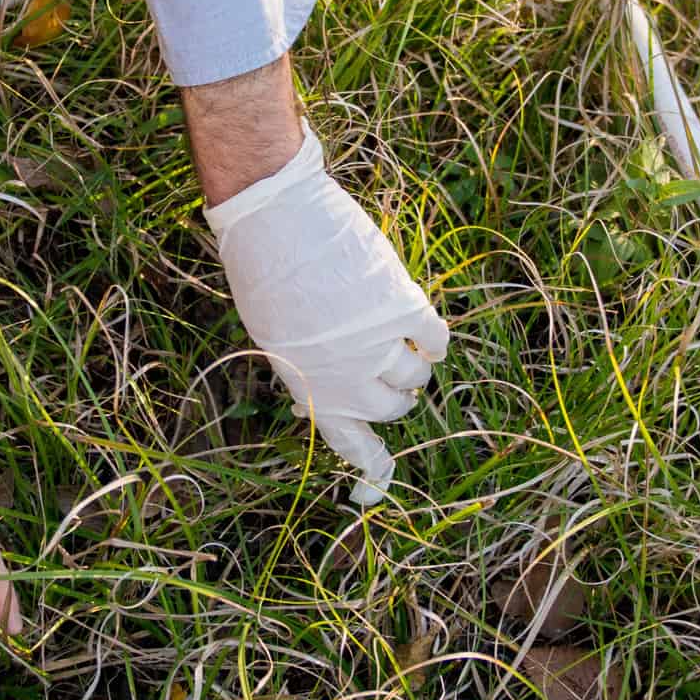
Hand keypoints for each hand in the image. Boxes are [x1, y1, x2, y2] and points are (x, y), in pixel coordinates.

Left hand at [204, 131, 450, 504]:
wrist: (275, 218)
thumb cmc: (263, 273)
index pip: (349, 444)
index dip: (371, 468)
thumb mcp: (277, 337)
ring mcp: (378, 345)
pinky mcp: (404, 308)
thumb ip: (311, 368)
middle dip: (394, 394)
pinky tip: (426, 331)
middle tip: (390, 373)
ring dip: (415, 365)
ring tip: (406, 345)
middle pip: (392, 408)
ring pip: (416, 375)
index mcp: (310, 389)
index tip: (380, 481)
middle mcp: (348, 378)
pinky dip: (434, 339)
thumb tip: (344, 384)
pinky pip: (435, 338)